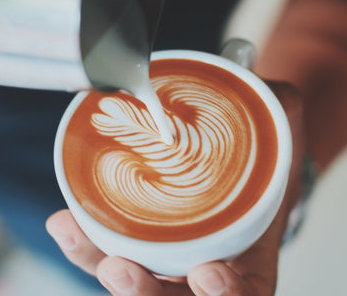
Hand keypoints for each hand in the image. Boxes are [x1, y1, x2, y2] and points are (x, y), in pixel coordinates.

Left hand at [46, 81, 305, 295]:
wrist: (242, 160)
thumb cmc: (263, 154)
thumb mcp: (281, 128)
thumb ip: (277, 103)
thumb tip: (253, 72)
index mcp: (251, 253)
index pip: (246, 292)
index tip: (209, 273)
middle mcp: (208, 264)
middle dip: (143, 293)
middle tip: (121, 269)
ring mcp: (170, 256)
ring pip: (133, 281)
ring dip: (98, 265)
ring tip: (72, 232)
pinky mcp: (140, 239)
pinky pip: (109, 252)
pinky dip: (86, 243)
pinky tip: (64, 220)